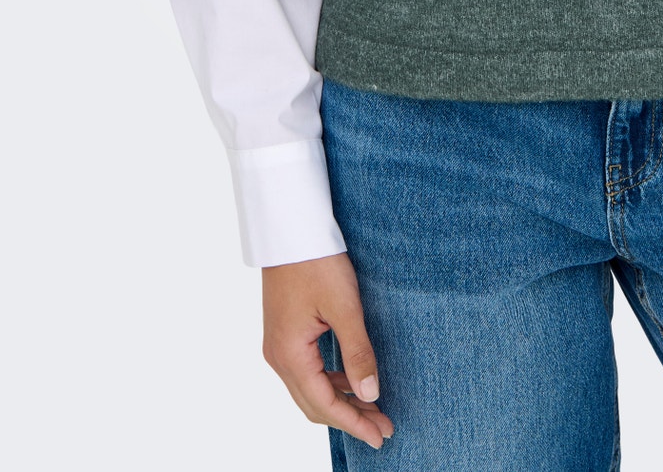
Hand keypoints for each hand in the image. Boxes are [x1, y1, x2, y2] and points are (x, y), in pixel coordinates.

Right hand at [262, 251, 394, 448]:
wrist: (290, 228)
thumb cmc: (316, 261)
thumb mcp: (344, 307)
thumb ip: (358, 352)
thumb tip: (371, 394)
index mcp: (290, 355)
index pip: (324, 405)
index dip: (354, 424)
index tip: (381, 435)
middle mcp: (278, 357)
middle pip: (314, 404)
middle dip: (350, 418)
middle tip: (384, 427)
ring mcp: (279, 345)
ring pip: (310, 389)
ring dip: (342, 401)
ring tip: (374, 408)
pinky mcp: (285, 333)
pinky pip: (307, 371)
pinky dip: (331, 382)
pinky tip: (352, 380)